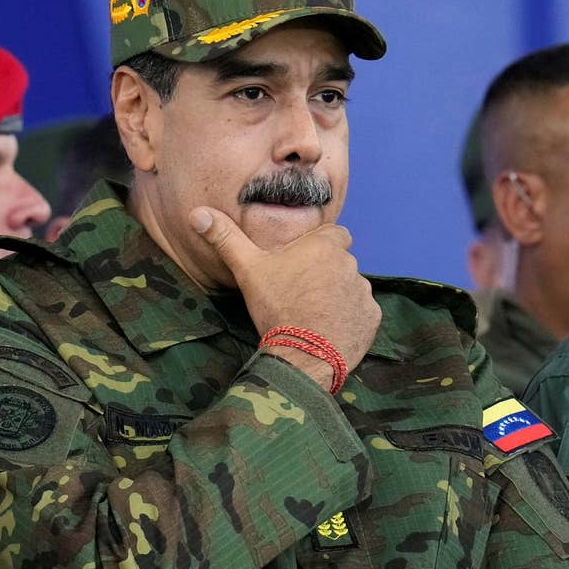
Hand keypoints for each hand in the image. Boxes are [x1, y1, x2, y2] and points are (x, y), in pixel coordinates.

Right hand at [190, 207, 380, 390]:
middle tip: (303, 293)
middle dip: (327, 274)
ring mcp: (364, 292)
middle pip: (341, 263)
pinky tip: (328, 329)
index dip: (321, 247)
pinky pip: (362, 313)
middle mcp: (351, 265)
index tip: (304, 263)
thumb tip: (197, 212)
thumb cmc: (276, 307)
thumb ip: (225, 238)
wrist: (302, 356)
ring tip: (314, 314)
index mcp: (326, 246)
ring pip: (352, 288)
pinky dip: (350, 319)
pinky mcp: (371, 317)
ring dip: (339, 297)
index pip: (335, 234)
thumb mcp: (247, 269)